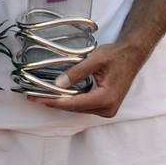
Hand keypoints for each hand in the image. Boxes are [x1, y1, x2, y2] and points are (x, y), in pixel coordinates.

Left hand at [29, 41, 144, 116]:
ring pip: (78, 108)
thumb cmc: (116, 55)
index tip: (38, 98)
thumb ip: (77, 72)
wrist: (132, 55)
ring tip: (41, 96)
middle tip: (33, 97)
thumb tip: (59, 84)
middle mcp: (107, 108)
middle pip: (74, 108)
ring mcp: (107, 109)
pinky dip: (70, 100)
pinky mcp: (105, 106)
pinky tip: (57, 95)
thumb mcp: (95, 59)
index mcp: (106, 98)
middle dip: (54, 102)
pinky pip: (83, 105)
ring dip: (60, 102)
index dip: (54, 101)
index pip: (74, 103)